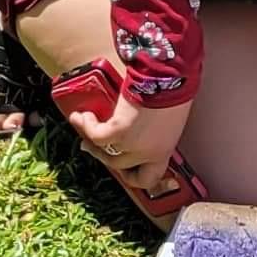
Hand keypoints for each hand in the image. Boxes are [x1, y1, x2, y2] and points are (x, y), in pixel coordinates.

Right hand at [60, 76, 192, 186]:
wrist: (170, 77)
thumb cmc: (175, 89)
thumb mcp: (169, 118)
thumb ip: (156, 129)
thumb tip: (142, 124)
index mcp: (164, 151)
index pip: (148, 179)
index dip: (132, 177)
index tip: (122, 169)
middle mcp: (148, 154)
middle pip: (119, 166)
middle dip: (103, 156)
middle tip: (93, 145)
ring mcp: (133, 146)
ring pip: (104, 154)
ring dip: (90, 142)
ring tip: (84, 124)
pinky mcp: (119, 132)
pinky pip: (96, 135)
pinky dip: (87, 125)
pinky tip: (82, 116)